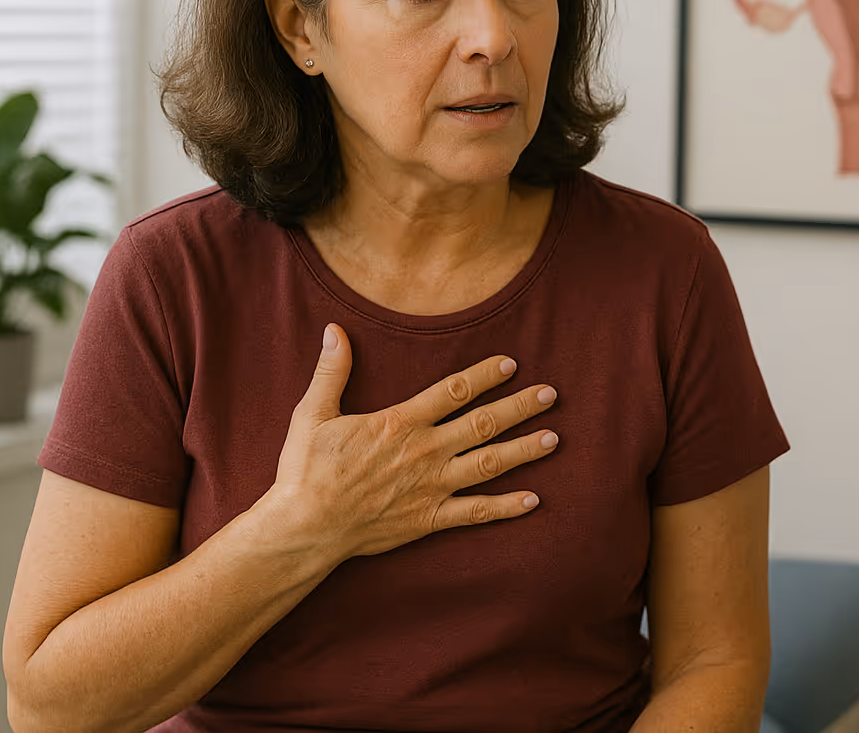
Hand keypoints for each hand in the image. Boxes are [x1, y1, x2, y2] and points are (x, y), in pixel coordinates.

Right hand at [262, 322, 557, 561]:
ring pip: (489, 464)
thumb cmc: (306, 471)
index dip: (485, 375)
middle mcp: (425, 451)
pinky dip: (506, 507)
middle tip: (551, 394)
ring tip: (554, 439)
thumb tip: (334, 330)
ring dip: (524, 450)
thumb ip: (332, 371)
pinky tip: (533, 500)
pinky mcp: (429, 519)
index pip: (454, 390)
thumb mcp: (313, 414)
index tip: (511, 364)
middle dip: (520, 407)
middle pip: (483, 423)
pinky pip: (475, 512)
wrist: (304, 528)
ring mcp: (431, 487)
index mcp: (401, 423)